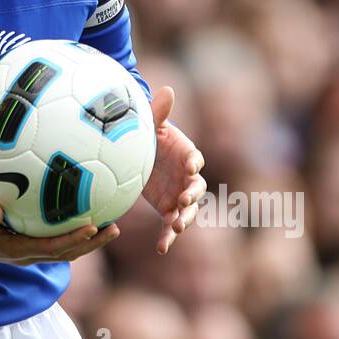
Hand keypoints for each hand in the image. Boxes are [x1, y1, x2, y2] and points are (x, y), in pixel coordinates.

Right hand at [0, 203, 119, 264]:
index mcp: (17, 251)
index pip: (52, 248)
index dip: (73, 239)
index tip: (92, 226)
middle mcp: (28, 256)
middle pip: (67, 254)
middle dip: (92, 243)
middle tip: (115, 228)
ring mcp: (30, 253)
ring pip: (65, 251)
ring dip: (89, 242)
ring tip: (110, 226)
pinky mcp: (29, 246)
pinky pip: (57, 242)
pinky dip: (74, 234)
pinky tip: (85, 217)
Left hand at [142, 86, 206, 254]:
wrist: (141, 155)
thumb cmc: (150, 136)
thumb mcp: (152, 125)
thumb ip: (160, 112)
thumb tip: (168, 90)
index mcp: (186, 155)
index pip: (195, 158)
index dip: (194, 162)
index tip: (190, 165)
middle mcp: (188, 177)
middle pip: (197, 188)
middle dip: (192, 195)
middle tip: (183, 200)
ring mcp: (181, 195)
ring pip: (189, 210)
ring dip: (185, 218)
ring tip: (176, 226)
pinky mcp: (170, 210)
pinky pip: (171, 226)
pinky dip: (169, 237)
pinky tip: (162, 248)